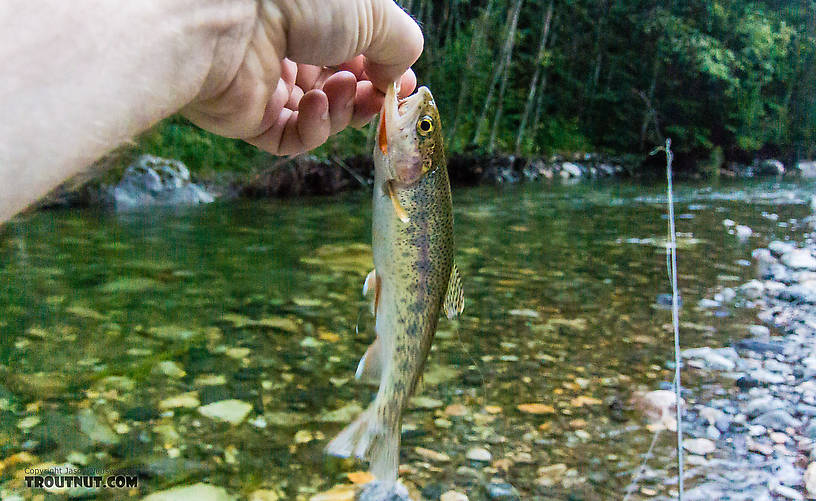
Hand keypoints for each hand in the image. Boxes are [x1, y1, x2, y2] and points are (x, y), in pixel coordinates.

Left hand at [182, 0, 422, 155]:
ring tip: (343, 89)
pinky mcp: (250, 116)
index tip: (406, 84)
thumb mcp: (373, 11)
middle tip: (382, 96)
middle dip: (368, 94)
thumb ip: (400, 45)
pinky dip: (314, 128)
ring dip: (343, 109)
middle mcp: (290, 45)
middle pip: (341, 86)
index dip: (385, 70)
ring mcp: (268, 82)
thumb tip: (398, 78)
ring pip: (321, 115)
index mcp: (315, 15)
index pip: (357, 51)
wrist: (229, 17)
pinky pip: (292, 136)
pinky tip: (318, 104)